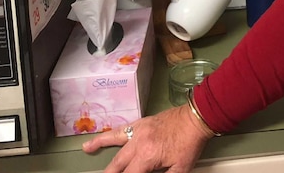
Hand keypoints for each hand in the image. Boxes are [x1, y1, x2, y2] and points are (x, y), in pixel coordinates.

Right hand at [82, 104, 210, 172]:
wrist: (197, 117)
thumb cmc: (190, 143)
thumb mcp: (180, 168)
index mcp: (147, 157)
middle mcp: (138, 144)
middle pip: (117, 165)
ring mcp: (138, 132)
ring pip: (114, 146)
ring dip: (99, 149)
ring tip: (86, 151)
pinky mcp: (140, 124)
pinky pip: (120, 130)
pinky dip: (107, 135)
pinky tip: (96, 139)